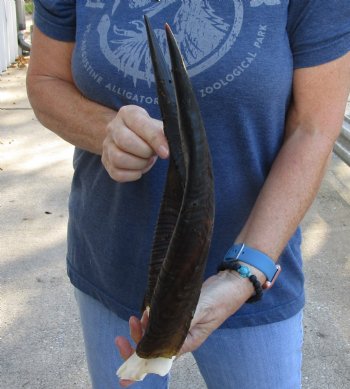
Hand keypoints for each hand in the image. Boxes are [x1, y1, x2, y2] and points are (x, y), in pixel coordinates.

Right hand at [102, 105, 168, 181]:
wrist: (136, 140)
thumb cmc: (149, 134)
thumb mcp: (158, 127)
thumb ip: (163, 134)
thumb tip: (166, 148)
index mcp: (128, 114)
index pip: (140, 124)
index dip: (154, 140)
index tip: (165, 152)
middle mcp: (113, 127)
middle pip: (125, 142)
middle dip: (145, 152)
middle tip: (152, 154)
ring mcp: (107, 145)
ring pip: (118, 159)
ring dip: (138, 164)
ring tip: (146, 161)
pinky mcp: (106, 162)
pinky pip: (117, 174)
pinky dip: (132, 175)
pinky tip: (139, 169)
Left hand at [115, 271, 252, 385]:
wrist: (231, 282)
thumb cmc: (220, 298)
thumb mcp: (201, 310)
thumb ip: (181, 323)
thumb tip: (158, 337)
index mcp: (187, 342)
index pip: (159, 359)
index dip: (140, 364)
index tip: (124, 371)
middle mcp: (181, 336)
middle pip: (153, 349)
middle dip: (135, 345)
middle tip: (123, 335)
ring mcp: (180, 324)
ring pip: (155, 334)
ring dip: (141, 330)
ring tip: (135, 318)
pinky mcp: (178, 313)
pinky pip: (160, 320)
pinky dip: (149, 319)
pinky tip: (145, 312)